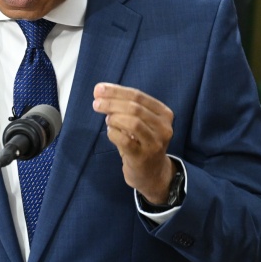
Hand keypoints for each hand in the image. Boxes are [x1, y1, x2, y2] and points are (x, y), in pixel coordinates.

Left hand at [92, 82, 175, 203]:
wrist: (152, 173)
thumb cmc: (141, 142)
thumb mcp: (140, 121)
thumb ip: (124, 106)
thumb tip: (100, 91)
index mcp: (164, 113)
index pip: (139, 95)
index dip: (116, 91)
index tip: (98, 89)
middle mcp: (163, 127)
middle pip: (135, 107)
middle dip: (111, 102)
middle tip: (96, 103)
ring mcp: (155, 143)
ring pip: (133, 122)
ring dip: (114, 118)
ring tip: (107, 120)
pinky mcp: (143, 157)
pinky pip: (125, 140)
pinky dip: (113, 133)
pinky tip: (111, 132)